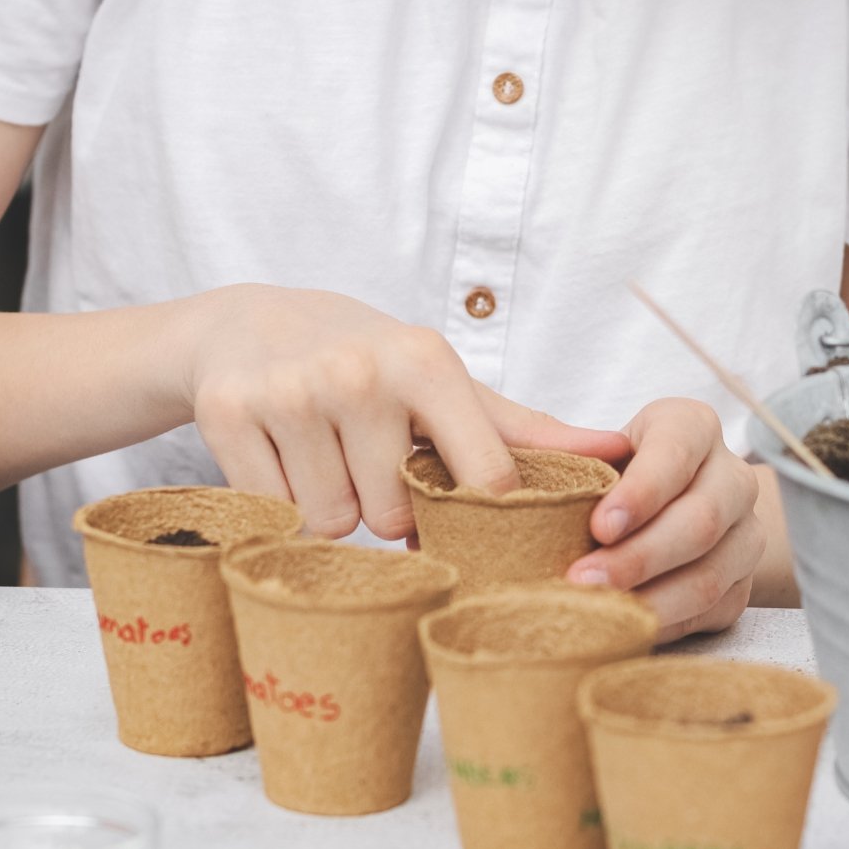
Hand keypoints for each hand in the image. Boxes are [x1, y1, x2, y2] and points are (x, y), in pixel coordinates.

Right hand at [183, 284, 630, 538]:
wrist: (247, 324)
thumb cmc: (369, 363)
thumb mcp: (446, 383)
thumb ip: (528, 429)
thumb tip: (620, 450)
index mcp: (425, 362)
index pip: (484, 476)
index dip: (478, 514)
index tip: (467, 515)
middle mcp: (359, 373)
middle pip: (395, 515)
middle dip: (388, 510)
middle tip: (370, 464)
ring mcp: (290, 393)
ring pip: (335, 524)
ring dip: (335, 508)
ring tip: (327, 457)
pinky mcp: (228, 416)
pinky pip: (276, 516)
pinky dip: (282, 506)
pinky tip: (283, 459)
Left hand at [566, 399, 761, 642]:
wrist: (647, 513)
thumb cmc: (603, 475)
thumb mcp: (582, 449)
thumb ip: (562, 455)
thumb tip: (540, 474)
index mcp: (693, 427)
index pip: (677, 452)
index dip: (642, 492)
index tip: (599, 526)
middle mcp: (732, 477)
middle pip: (701, 520)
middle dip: (639, 557)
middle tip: (583, 580)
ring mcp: (745, 533)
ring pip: (710, 575)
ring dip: (649, 600)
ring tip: (596, 613)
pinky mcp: (742, 583)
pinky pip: (709, 611)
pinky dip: (662, 624)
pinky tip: (621, 627)